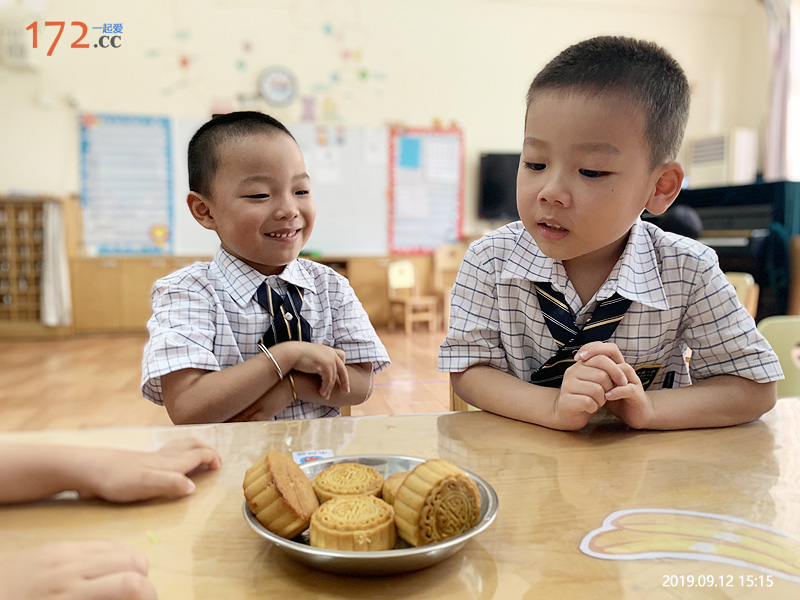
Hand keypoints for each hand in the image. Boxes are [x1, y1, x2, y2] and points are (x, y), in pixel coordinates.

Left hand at [0, 541, 154, 599]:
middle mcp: (71, 570)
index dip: (150, 595)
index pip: (129, 585)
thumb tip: (126, 597)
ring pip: (123, 550)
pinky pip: (102, 545)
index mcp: (69, 596)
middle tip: (137, 599)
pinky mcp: (59, 546)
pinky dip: (114, 559)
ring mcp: (64, 554)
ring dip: (132, 568)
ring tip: (123, 586)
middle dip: (145, 583)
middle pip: (134, 563)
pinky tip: (104, 575)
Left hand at [77, 439, 221, 502]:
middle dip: (205, 448)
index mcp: (168, 463)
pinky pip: (167, 452)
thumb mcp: (146, 484)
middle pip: (190, 446)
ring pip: (178, 447)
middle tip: (215, 458)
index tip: (220, 466)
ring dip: (193, 447)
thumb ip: (171, 484)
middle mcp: (162, 457)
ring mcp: (150, 458)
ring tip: (199, 453)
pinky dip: (177, 452)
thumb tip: (194, 487)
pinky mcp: (139, 462)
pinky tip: (168, 460)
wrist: (88, 469)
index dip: (211, 458)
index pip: (197, 455)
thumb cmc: (117, 478)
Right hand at [287, 342, 349, 399]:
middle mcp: (331, 354)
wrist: (291, 353)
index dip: (342, 367)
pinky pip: (328, 381)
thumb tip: (319, 369)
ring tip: (325, 396)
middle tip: (346, 391)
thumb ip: (319, 361)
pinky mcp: (325, 366)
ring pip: (333, 378)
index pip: (342, 356)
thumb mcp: (312, 356)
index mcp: (329, 349)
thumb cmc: (297, 355)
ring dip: (329, 388)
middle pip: (343, 370)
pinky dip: (325, 388)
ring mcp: (329, 360)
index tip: (342, 376)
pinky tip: (321, 393)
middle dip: (345, 382)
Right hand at [554, 351, 627, 429]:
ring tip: (596, 402)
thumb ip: (605, 370)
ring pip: (597, 390)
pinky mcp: (566, 400)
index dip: (616, 370)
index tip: (623, 381)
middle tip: (605, 395)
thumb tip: (622, 366)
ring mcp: (567, 385)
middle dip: (609, 388)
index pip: (601, 358)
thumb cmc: (586, 396)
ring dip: (601, 399)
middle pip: (602, 375)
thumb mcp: (596, 381)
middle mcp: (572, 372)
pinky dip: (594, 407)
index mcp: (580, 364)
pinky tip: (590, 408)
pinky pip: (589, 402)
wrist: (568, 414)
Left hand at [575, 341, 653, 427]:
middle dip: (597, 351)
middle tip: (582, 359)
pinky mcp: (637, 394)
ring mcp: (632, 380)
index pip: (604, 348)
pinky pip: (629, 389)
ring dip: (608, 372)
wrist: (635, 415)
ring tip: (593, 379)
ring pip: (624, 368)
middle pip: (613, 350)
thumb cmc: (616, 399)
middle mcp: (624, 369)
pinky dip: (617, 391)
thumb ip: (592, 378)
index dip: (591, 348)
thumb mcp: (600, 387)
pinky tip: (606, 396)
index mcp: (615, 365)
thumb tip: (574, 369)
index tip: (577, 356)